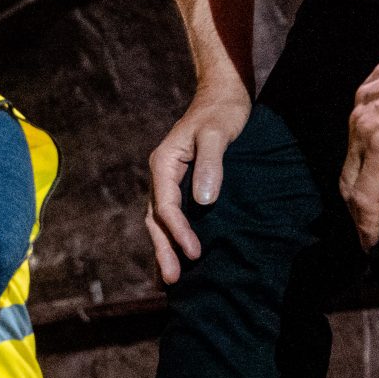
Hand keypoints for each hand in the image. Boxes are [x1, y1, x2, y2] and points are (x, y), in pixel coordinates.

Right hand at [145, 84, 252, 283]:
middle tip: (173, 280)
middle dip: (163, 250)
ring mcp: (170, 181)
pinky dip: (173, 237)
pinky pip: (172, 216)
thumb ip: (211, 165)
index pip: (166, 206)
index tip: (196, 253)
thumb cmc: (222, 113)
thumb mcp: (217, 134)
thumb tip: (203, 201)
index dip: (179, 232)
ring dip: (165, 249)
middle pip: (156, 220)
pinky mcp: (182, 185)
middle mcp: (162, 175)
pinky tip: (180, 255)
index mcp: (164, 164)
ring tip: (171, 280)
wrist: (222, 96)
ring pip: (160, 221)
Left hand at [340, 42, 378, 247]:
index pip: (360, 140)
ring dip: (358, 214)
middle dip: (354, 197)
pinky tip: (373, 243)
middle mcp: (362, 113)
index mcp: (373, 94)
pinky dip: (366, 222)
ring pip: (351, 184)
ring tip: (370, 239)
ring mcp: (368, 132)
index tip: (375, 188)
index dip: (364, 167)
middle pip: (349, 166)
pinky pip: (366, 197)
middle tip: (366, 223)